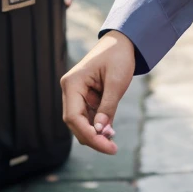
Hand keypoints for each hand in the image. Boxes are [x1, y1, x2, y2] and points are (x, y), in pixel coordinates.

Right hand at [60, 31, 135, 154]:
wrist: (122, 42)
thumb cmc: (118, 57)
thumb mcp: (116, 82)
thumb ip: (107, 107)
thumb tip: (101, 131)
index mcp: (72, 83)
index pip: (73, 117)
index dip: (88, 135)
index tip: (107, 146)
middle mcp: (70, 89)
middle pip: (75, 122)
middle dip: (92, 138)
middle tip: (113, 149)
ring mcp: (76, 94)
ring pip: (81, 122)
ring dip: (95, 134)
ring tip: (113, 143)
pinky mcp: (84, 97)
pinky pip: (88, 116)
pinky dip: (98, 126)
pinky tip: (110, 133)